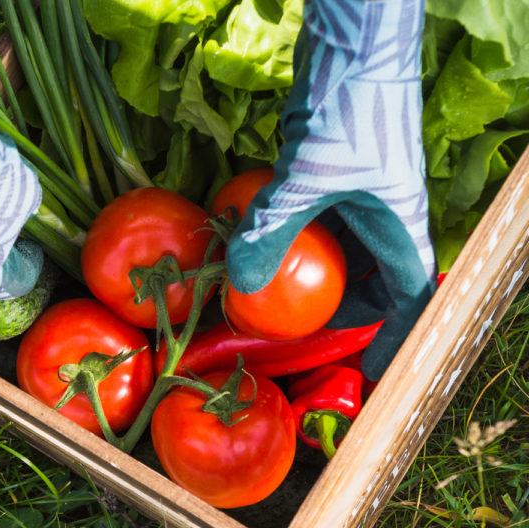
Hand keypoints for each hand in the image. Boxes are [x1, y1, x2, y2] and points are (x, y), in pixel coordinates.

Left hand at [226, 0, 435, 379]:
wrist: (354, 39)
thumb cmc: (353, 105)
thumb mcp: (309, 176)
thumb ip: (273, 228)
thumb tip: (239, 282)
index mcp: (398, 226)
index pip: (404, 298)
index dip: (390, 339)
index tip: (366, 371)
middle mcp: (381, 216)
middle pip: (366, 281)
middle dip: (334, 311)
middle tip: (292, 332)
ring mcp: (355, 195)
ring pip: (334, 252)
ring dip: (303, 274)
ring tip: (266, 298)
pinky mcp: (327, 175)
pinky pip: (310, 221)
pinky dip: (286, 238)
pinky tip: (254, 247)